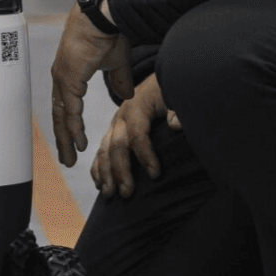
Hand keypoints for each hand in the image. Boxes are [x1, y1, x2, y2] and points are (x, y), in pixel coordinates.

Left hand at [50, 3, 132, 166]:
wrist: (104, 15)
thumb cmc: (109, 32)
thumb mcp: (117, 63)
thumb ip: (119, 80)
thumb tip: (125, 96)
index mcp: (70, 72)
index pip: (66, 105)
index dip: (69, 125)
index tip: (74, 143)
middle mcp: (62, 77)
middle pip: (60, 115)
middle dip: (63, 139)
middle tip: (67, 159)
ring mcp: (62, 78)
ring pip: (62, 116)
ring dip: (66, 139)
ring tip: (70, 158)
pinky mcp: (68, 78)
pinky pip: (70, 110)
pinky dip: (74, 128)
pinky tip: (78, 142)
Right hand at [93, 74, 181, 197]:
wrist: (157, 81)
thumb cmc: (168, 91)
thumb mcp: (174, 95)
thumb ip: (177, 109)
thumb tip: (176, 125)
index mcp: (136, 107)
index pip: (137, 135)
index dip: (146, 155)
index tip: (156, 175)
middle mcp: (120, 117)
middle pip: (116, 146)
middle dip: (120, 171)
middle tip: (127, 193)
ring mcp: (114, 125)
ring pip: (103, 150)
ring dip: (106, 173)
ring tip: (109, 194)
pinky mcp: (112, 131)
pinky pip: (100, 150)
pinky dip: (98, 167)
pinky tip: (99, 184)